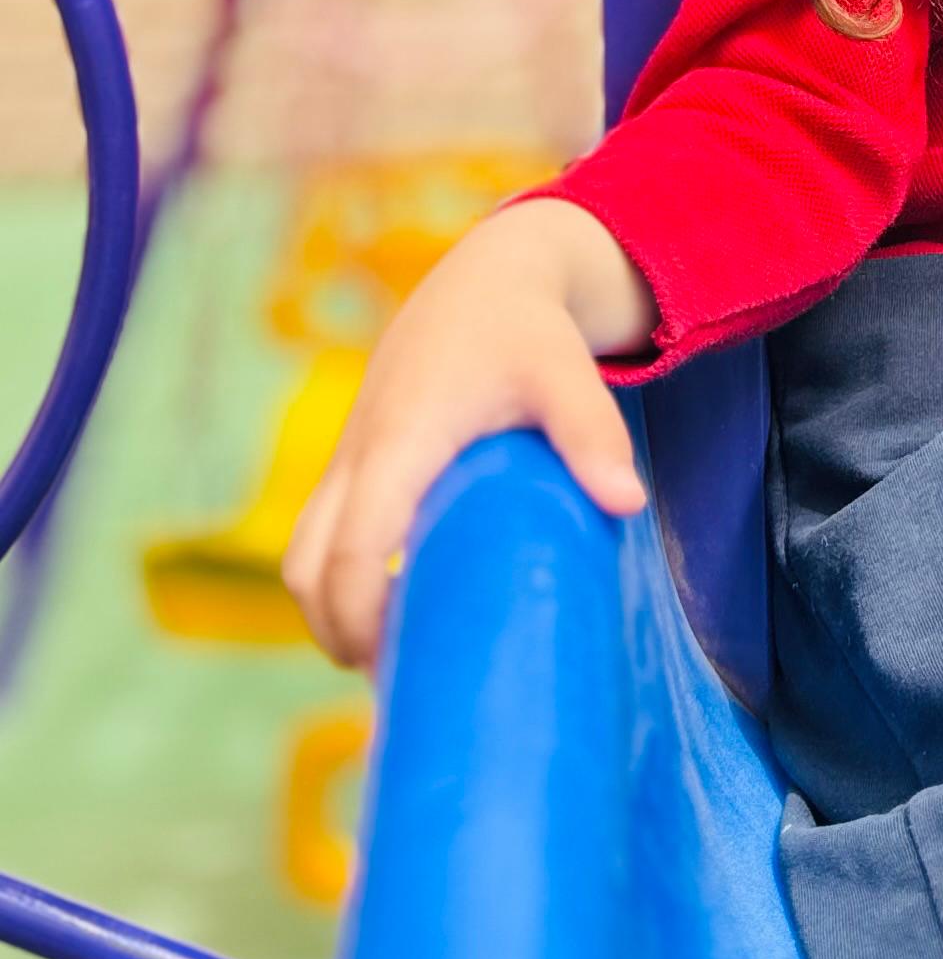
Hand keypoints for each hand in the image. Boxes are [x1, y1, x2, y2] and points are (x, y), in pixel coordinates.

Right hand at [284, 200, 654, 669]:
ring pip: (300, 556)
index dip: (361, 618)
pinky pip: (319, 537)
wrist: (483, 279)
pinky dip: (338, 581)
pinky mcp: (353, 464)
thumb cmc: (523, 327)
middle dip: (338, 632)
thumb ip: (592, 432)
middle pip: (305, 569)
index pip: (350, 549)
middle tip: (405, 680)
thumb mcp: (563, 369)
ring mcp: (347, 460)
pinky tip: (397, 608)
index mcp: (400, 440)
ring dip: (332, 610)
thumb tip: (626, 505)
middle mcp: (358, 455)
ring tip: (401, 654)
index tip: (401, 667)